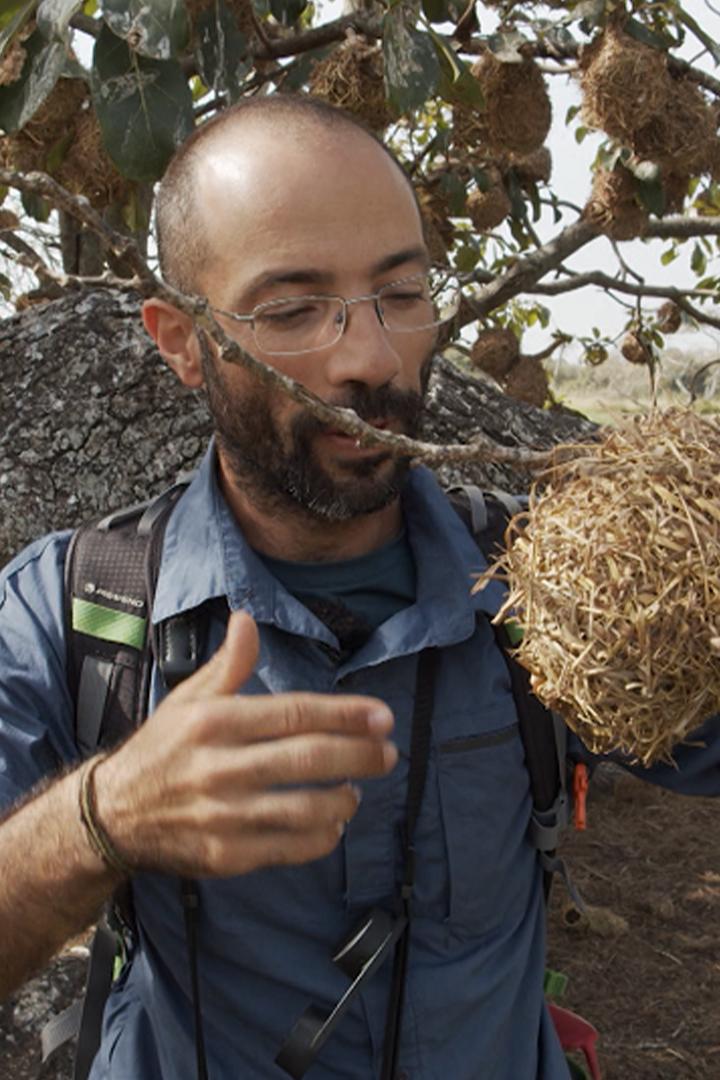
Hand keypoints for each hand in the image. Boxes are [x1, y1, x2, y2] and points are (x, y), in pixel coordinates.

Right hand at [94, 612, 396, 876]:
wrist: (113, 815)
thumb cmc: (162, 749)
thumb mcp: (188, 699)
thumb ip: (228, 664)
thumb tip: (248, 618)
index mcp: (214, 722)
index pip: (295, 713)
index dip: (345, 715)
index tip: (382, 717)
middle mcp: (220, 767)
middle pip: (308, 758)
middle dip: (360, 754)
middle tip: (388, 753)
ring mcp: (224, 815)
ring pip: (305, 809)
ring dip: (344, 798)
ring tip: (358, 789)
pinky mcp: (226, 856)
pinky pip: (289, 849)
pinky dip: (321, 838)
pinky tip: (333, 824)